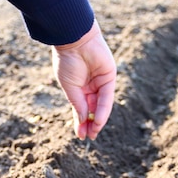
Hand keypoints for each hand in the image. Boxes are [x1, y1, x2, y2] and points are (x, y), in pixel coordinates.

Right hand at [52, 20, 115, 140]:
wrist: (74, 40)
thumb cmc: (67, 61)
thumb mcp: (69, 87)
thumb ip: (78, 104)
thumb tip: (83, 121)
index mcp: (78, 88)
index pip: (81, 109)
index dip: (80, 122)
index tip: (80, 136)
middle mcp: (90, 86)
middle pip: (92, 109)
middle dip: (90, 124)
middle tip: (88, 137)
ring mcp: (100, 83)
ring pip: (100, 106)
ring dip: (98, 121)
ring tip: (93, 133)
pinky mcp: (109, 78)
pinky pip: (106, 98)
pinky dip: (103, 110)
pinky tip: (98, 121)